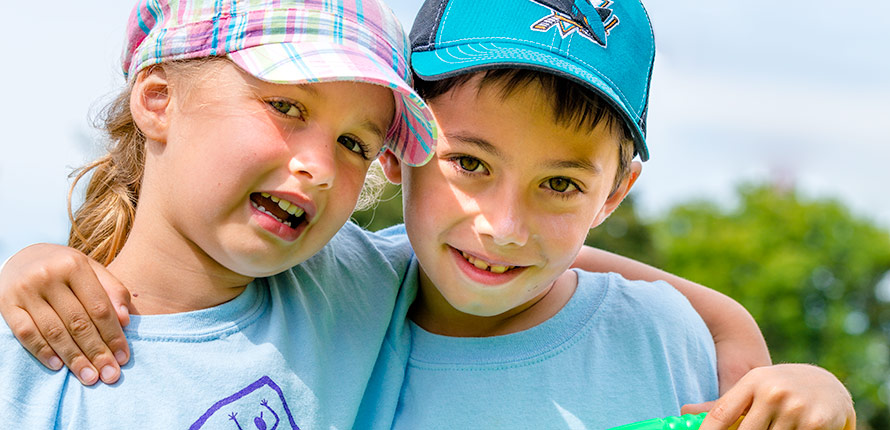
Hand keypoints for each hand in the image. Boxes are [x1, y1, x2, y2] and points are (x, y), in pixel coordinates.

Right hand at [0, 243, 131, 384]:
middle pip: (78, 322)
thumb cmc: (65, 268)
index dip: (113, 335)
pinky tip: (58, 366)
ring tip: (89, 377)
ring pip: (54, 331)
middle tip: (110, 374)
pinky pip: (26, 333)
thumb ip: (112, 291)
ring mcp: (25, 291)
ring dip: (73, 358)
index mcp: (74, 265)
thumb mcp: (92, 270)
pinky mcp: (6, 304)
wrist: (22, 256)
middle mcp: (48, 276)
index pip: (99, 307)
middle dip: (97, 352)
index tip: (124, 358)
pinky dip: (42, 352)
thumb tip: (126, 321)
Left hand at [684, 363, 855, 429]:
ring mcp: (795, 407)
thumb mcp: (753, 388)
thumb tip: (684, 412)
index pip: (721, 414)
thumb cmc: (780, 388)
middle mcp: (773, 392)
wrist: (828, 385)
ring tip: (773, 428)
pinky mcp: (817, 423)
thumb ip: (722, 405)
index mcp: (753, 381)